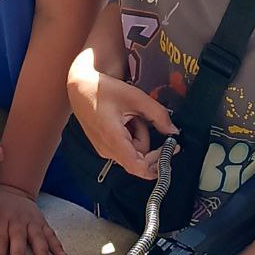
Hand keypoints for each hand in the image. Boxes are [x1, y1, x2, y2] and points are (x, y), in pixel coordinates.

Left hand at [0, 184, 66, 254]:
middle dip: (19, 253)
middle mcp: (17, 219)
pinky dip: (57, 245)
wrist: (12, 190)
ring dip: (42, 251)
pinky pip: (51, 234)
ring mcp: (32, 221)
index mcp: (0, 218)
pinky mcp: (43, 222)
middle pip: (19, 238)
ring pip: (38, 236)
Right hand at [67, 61, 177, 180]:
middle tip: (144, 118)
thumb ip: (158, 115)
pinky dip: (130, 136)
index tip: (170, 150)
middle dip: (147, 139)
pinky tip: (124, 119)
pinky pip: (124, 148)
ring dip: (139, 135)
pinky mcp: (103, 147)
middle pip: (139, 158)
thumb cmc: (105, 90)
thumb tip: (173, 131)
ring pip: (133, 152)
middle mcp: (107, 149)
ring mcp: (103, 149)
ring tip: (129, 114)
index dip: (157, 164)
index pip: (138, 166)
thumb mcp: (136, 98)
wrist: (81, 88)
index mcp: (113, 138)